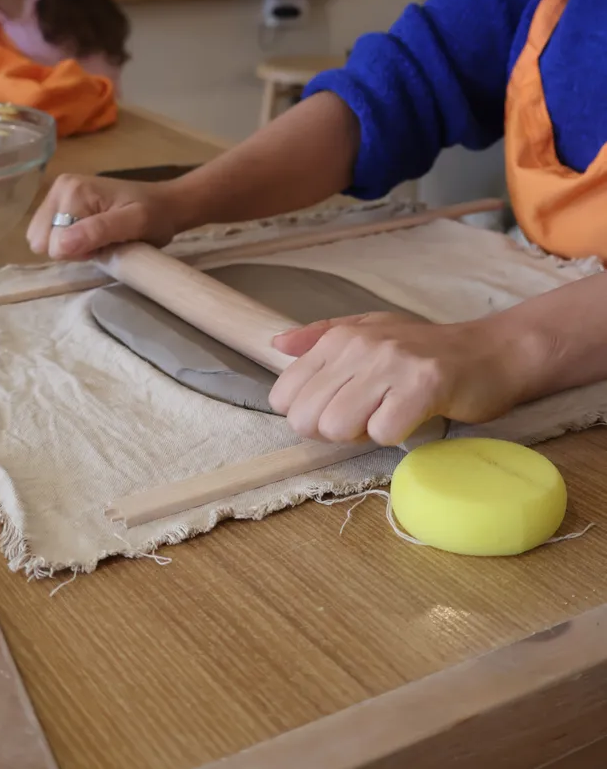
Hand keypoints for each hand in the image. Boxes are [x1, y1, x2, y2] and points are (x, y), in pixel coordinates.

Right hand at [27, 173, 176, 259]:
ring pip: (44, 240)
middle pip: (43, 240)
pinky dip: (70, 241)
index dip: (80, 252)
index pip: (54, 243)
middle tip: (102, 241)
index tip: (106, 242)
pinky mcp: (59, 203)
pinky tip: (90, 235)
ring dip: (71, 246)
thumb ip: (98, 232)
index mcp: (72, 191)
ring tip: (99, 237)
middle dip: (72, 249)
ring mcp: (57, 194)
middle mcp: (59, 188)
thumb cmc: (155, 216)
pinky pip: (49, 235)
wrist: (164, 204)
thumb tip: (61, 245)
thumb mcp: (135, 224)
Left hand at [270, 312, 532, 445]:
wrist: (493, 352)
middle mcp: (359, 345)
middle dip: (333, 430)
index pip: (284, 395)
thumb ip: (320, 339)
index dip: (310, 415)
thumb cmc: (427, 350)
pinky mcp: (424, 385)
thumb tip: (276, 345)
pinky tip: (414, 417)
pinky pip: (382, 432)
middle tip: (369, 415)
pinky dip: (395, 435)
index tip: (342, 407)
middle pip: (306, 418)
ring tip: (391, 414)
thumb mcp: (369, 332)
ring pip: (337, 427)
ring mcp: (391, 363)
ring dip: (363, 434)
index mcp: (339, 337)